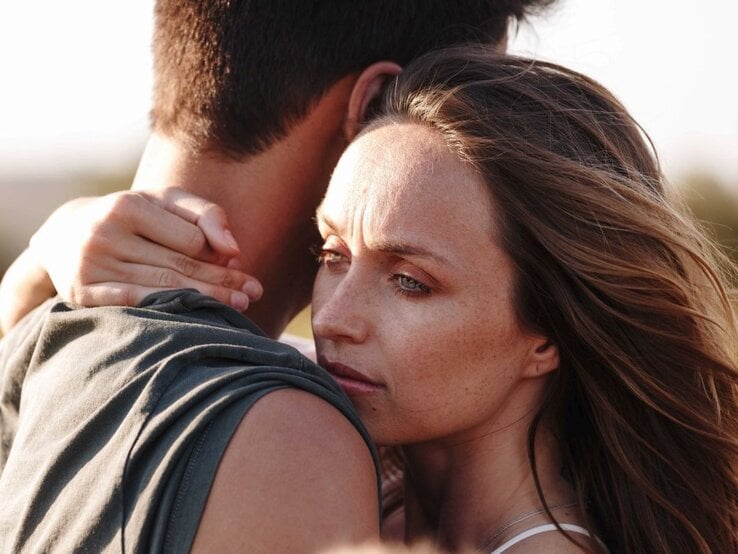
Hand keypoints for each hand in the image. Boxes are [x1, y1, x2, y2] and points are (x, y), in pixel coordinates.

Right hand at [28, 188, 261, 310]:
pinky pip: (133, 308)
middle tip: (253, 293)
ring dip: (204, 303)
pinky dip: (165, 314)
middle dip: (221, 283)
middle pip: (178, 268)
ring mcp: (90, 267)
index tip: (239, 264)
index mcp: (127, 206)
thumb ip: (205, 213)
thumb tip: (233, 248)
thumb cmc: (132, 215)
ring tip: (239, 306)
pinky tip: (194, 321)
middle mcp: (105, 235)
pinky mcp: (81, 294)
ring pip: (160, 290)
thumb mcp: (165, 201)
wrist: (65, 234)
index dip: (217, 254)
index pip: (190, 240)